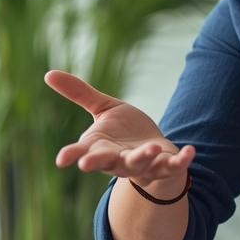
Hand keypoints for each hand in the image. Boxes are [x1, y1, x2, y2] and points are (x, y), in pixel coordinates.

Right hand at [45, 70, 194, 188]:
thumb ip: (79, 94)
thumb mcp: (102, 109)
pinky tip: (191, 151)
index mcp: (100, 147)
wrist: (153, 152)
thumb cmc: (122, 133)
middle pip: (108, 163)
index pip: (83, 152)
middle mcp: (119, 160)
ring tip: (149, 149)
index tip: (61, 159)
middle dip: (99, 163)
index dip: (72, 155)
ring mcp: (143, 165)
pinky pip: (174, 166)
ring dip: (144, 158)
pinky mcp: (165, 165)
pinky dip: (181, 161)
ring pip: (141, 164)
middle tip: (86, 164)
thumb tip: (48, 73)